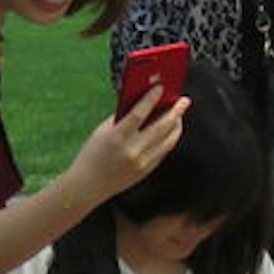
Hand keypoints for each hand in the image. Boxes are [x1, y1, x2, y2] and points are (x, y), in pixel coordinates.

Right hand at [63, 87, 186, 200]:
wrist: (89, 185)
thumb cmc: (93, 154)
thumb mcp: (102, 131)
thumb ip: (122, 117)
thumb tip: (142, 103)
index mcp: (117, 137)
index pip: (138, 114)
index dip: (151, 99)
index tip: (160, 88)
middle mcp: (132, 151)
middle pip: (161, 127)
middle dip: (175, 112)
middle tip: (184, 101)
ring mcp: (142, 163)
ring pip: (168, 141)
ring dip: (177, 126)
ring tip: (180, 115)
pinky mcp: (147, 171)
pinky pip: (164, 152)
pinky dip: (170, 139)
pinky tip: (172, 131)